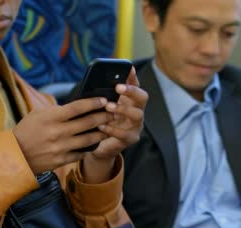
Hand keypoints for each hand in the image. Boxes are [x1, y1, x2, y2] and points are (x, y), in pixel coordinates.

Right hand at [13, 97, 110, 174]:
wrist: (15, 155)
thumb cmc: (27, 131)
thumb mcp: (38, 114)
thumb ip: (58, 110)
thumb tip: (79, 107)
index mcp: (51, 117)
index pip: (78, 107)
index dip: (93, 103)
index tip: (104, 100)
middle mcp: (58, 132)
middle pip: (88, 123)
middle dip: (104, 117)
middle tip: (114, 113)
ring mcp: (61, 148)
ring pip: (89, 140)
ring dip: (102, 133)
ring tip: (109, 128)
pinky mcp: (62, 160)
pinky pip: (81, 153)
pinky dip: (89, 148)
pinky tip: (96, 143)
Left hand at [82, 67, 147, 182]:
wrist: (97, 145)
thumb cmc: (99, 120)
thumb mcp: (99, 104)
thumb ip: (101, 92)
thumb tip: (97, 76)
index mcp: (130, 100)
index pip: (136, 84)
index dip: (133, 77)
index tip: (128, 69)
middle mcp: (137, 110)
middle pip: (142, 97)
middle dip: (132, 91)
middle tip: (117, 87)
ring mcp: (136, 125)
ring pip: (138, 114)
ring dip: (123, 109)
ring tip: (108, 107)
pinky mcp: (131, 138)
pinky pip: (126, 134)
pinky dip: (113, 129)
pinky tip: (101, 126)